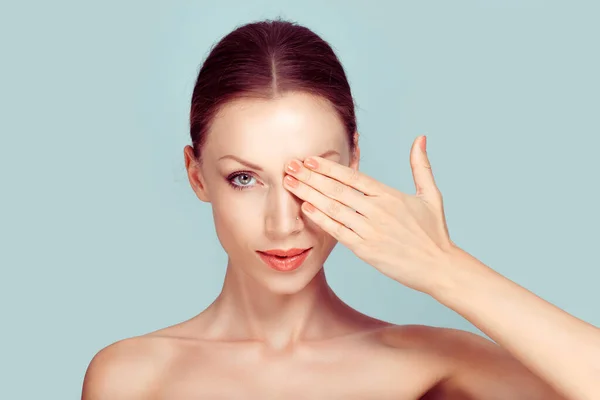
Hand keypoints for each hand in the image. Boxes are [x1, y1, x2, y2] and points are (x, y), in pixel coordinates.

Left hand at [283, 135, 455, 293]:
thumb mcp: (431, 195)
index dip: (329, 167)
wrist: (439, 267)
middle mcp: (378, 210)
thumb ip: (421, 166)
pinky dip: (322, 220)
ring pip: (334, 208)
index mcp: (390, 195)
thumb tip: (421, 138)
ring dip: (310, 194)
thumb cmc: (434, 232)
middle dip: (310, 177)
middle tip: (289, 166)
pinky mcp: (366, 250)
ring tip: (290, 184)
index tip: (309, 159)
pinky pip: (339, 231)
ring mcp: (371, 230)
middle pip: (337, 190)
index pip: (353, 177)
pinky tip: (306, 209)